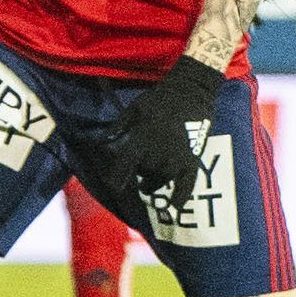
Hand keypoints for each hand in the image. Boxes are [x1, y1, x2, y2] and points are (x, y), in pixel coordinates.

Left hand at [120, 56, 223, 214]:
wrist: (191, 90)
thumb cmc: (160, 98)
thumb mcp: (133, 108)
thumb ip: (118, 127)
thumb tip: (103, 142)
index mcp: (141, 139)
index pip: (124, 167)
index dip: (117, 178)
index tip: (114, 185)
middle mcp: (158, 152)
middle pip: (144, 174)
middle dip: (139, 174)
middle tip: (139, 171)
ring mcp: (177, 156)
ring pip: (162, 179)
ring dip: (154, 183)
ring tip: (149, 185)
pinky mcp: (192, 157)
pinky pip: (187, 182)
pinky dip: (181, 196)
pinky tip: (176, 206)